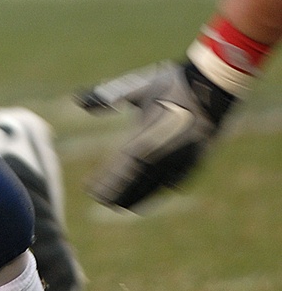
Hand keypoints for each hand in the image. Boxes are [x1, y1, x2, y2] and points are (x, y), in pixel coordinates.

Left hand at [76, 61, 235, 209]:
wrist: (211, 86)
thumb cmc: (170, 84)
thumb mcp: (135, 87)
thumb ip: (105, 96)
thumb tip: (78, 100)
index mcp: (146, 138)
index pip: (121, 168)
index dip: (106, 182)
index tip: (90, 190)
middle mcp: (163, 155)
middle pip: (136, 184)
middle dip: (118, 194)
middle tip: (102, 202)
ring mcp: (181, 161)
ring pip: (155, 187)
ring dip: (138, 197)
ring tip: (122, 205)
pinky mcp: (195, 161)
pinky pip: (173, 183)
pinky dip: (158, 192)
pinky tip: (150, 195)